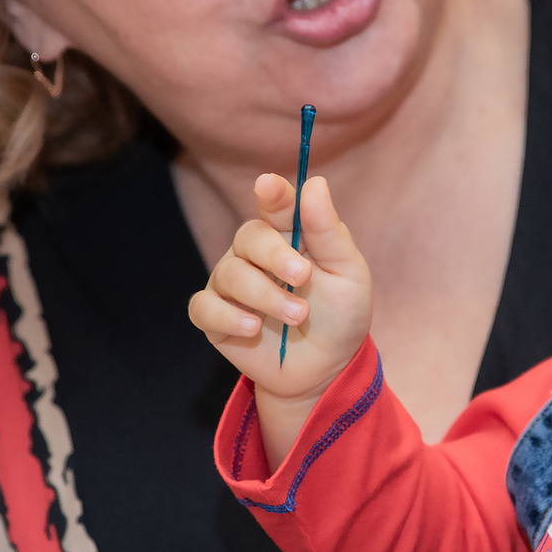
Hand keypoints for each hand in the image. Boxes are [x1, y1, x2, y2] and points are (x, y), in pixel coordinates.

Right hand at [187, 174, 372, 455]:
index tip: (268, 186)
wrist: (327, 369)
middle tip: (303, 277)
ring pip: (229, 274)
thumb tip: (314, 183)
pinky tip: (253, 329)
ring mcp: (231, 285)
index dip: (272, 194)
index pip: (275, 205)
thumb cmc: (339, 315)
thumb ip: (327, 231)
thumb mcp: (347, 273)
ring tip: (296, 315)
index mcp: (289, 235)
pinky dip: (228, 317)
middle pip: (248, 237)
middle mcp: (254, 254)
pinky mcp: (215, 318)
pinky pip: (204, 307)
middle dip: (274, 256)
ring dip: (265, 295)